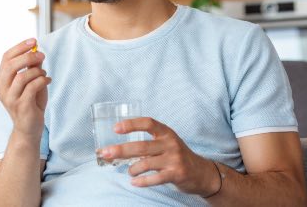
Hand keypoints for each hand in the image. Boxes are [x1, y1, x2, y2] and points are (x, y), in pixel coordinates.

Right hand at [0, 38, 50, 138]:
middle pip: (11, 65)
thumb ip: (31, 68)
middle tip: (42, 55)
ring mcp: (10, 98)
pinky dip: (42, 80)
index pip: (6, 58)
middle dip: (28, 56)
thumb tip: (36, 51)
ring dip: (37, 71)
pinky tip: (48, 80)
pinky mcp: (21, 106)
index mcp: (2, 80)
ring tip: (44, 73)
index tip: (34, 41)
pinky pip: (32, 87)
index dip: (20, 47)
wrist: (29, 128)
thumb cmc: (30, 102)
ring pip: (22, 77)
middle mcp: (2, 88)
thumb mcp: (31, 82)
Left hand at [98, 117, 219, 195]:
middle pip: (142, 146)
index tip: (116, 128)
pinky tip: (134, 182)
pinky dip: (142, 181)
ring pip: (146, 163)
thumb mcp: (166, 142)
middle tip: (105, 153)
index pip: (148, 123)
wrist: (201, 172)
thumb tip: (119, 147)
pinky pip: (154, 178)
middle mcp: (170, 143)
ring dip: (132, 168)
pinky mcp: (176, 174)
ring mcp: (174, 159)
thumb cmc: (177, 156)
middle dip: (121, 150)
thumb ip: (148, 142)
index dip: (131, 124)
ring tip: (129, 171)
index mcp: (166, 132)